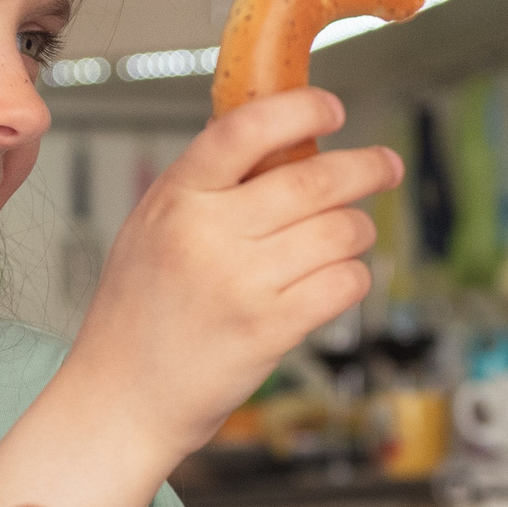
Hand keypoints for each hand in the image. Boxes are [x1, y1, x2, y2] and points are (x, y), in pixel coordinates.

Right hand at [68, 87, 401, 456]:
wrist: (120, 397)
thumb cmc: (137, 312)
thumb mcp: (151, 228)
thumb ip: (204, 186)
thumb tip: (274, 138)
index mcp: (176, 197)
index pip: (245, 129)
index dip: (301, 109)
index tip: (333, 109)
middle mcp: (206, 234)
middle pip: (313, 180)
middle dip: (365, 168)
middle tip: (386, 165)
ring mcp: (240, 284)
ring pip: (339, 232)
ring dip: (359, 230)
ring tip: (354, 234)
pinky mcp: (268, 330)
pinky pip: (342, 284)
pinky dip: (354, 277)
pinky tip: (340, 279)